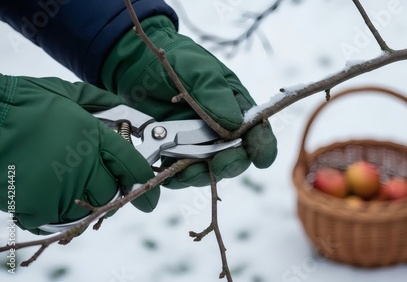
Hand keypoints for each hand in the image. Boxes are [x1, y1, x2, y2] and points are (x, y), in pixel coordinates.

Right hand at [0, 74, 159, 233]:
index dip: (146, 183)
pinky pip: (56, 218)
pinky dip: (53, 210)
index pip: (134, 168)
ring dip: (82, 202)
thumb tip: (129, 110)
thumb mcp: (65, 93)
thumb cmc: (20, 102)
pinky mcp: (37, 206)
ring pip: (87, 209)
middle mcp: (83, 165)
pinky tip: (45, 192)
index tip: (150, 195)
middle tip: (100, 186)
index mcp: (94, 137)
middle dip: (111, 192)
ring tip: (67, 185)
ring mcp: (61, 188)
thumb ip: (101, 102)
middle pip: (113, 193)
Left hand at [101, 15, 277, 187]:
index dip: (263, 147)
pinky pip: (183, 171)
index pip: (258, 131)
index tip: (260, 160)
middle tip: (216, 166)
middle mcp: (223, 128)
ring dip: (201, 175)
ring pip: (210, 169)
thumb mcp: (198, 71)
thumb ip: (215, 95)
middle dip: (229, 164)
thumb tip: (234, 126)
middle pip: (237, 156)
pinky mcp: (177, 151)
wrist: (137, 62)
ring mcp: (200, 142)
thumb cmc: (177, 59)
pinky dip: (178, 176)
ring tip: (185, 172)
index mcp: (237, 106)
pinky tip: (169, 173)